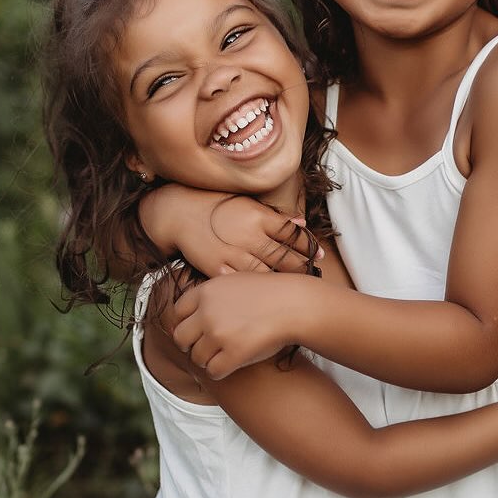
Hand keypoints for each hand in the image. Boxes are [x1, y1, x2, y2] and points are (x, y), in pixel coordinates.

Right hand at [142, 187, 319, 275]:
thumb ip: (274, 215)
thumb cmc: (215, 205)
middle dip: (302, 267)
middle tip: (314, 274)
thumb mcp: (247, 203)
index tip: (318, 254)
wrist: (179, 214)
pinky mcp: (219, 270)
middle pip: (285, 256)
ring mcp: (234, 254)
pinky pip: (244, 283)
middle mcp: (249, 236)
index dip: (309, 245)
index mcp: (258, 216)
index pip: (292, 233)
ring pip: (268, 273)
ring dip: (284, 280)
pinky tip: (268, 294)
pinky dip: (258, 289)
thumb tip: (301, 222)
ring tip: (296, 286)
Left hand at [170, 273, 300, 377]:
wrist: (294, 304)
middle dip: (191, 345)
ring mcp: (218, 333)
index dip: (187, 324)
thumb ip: (214, 292)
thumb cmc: (270, 293)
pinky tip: (230, 366)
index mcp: (206, 291)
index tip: (196, 331)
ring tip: (222, 356)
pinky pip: (213, 371)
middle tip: (205, 348)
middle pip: (181, 337)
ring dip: (208, 360)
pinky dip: (220, 372)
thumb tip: (198, 302)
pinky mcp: (233, 353)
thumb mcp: (236, 280)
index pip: (178, 313)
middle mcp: (207, 311)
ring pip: (197, 357)